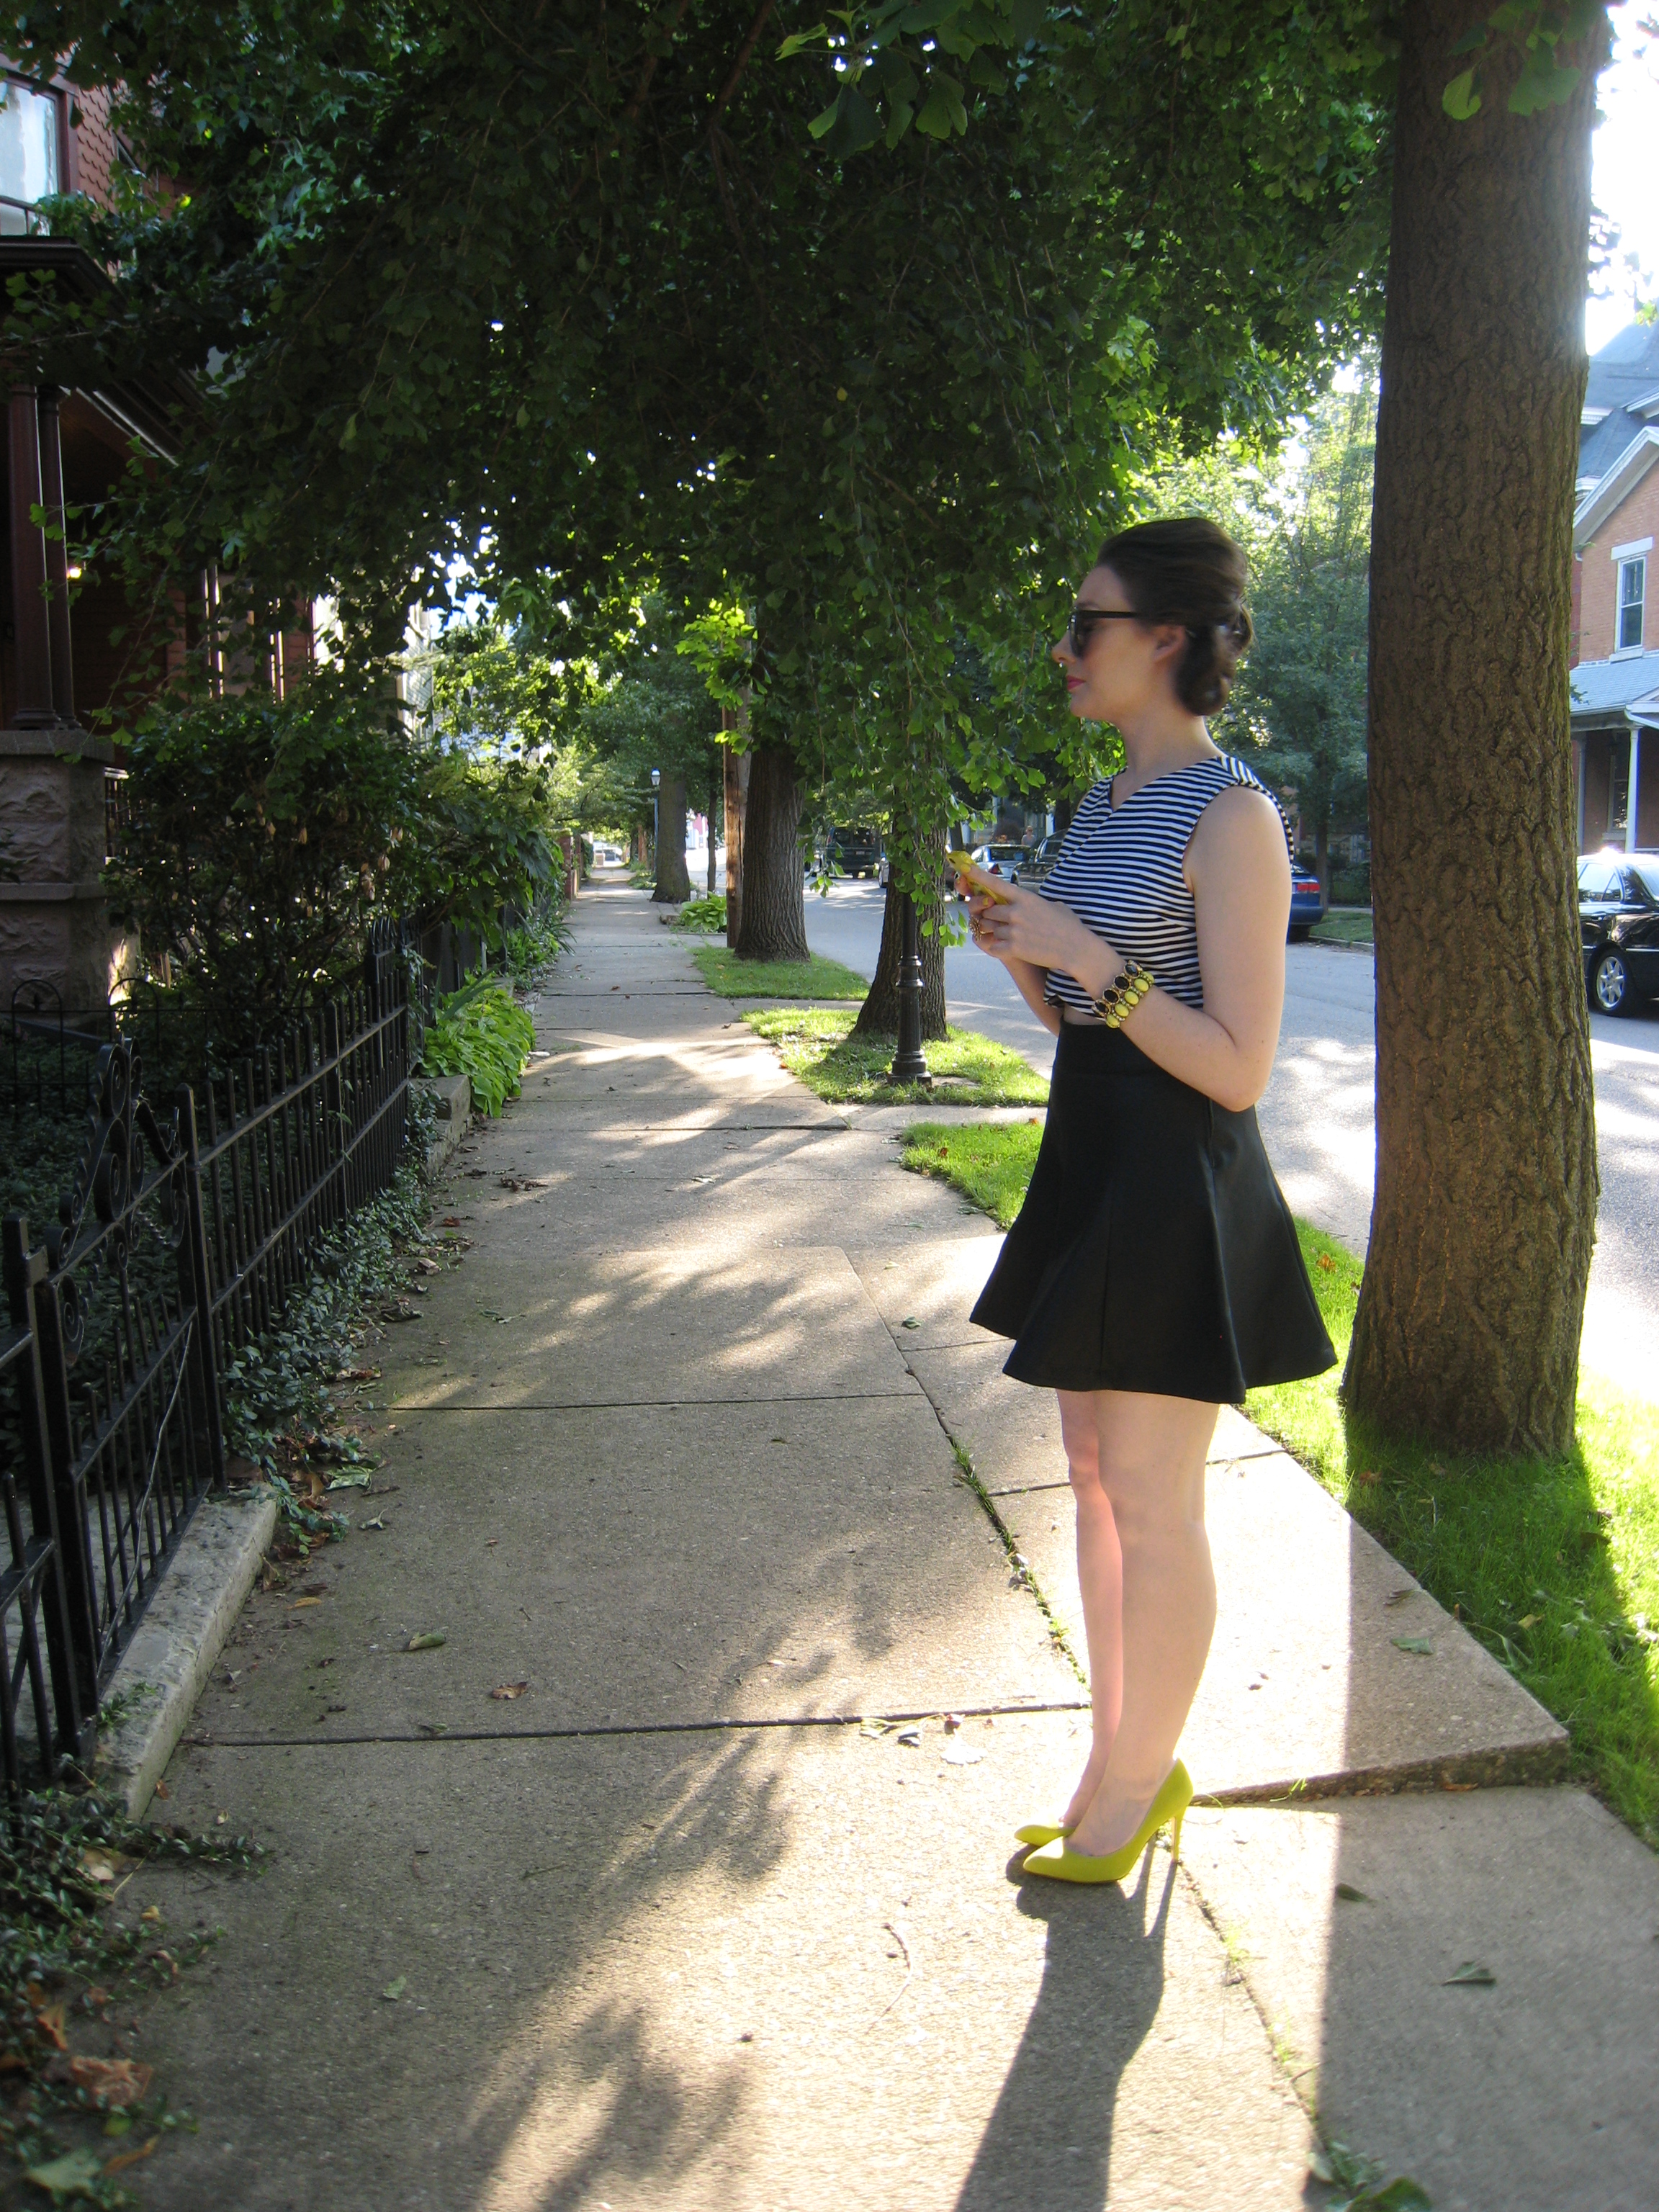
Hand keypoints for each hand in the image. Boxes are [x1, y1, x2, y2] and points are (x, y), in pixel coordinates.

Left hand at [962, 877, 1115, 983]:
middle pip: (988, 912)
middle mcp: (1016, 912)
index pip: (995, 884)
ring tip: (1015, 936)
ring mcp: (1013, 931)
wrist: (1076, 948)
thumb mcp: (1053, 905)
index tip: (964, 868)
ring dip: (997, 933)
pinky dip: (999, 947)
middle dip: (992, 918)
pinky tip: (1013, 948)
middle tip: (1006, 923)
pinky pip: (993, 946)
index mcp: (1025, 898)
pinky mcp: (1013, 949)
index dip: (977, 876)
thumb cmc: (1068, 925)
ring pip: (990, 930)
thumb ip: (1033, 903)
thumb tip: (1024, 903)